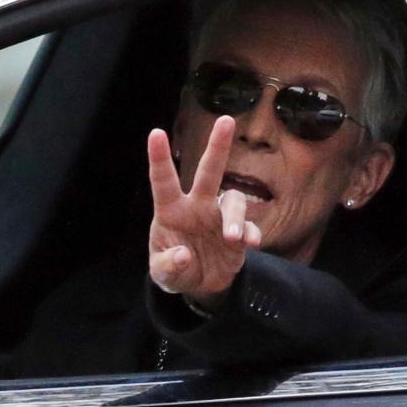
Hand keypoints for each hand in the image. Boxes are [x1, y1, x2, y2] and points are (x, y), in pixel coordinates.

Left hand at [147, 116, 261, 310]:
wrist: (200, 285)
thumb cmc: (175, 269)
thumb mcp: (164, 274)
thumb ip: (169, 266)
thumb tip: (184, 255)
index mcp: (171, 210)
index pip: (163, 181)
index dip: (159, 157)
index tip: (156, 132)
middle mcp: (198, 206)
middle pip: (209, 171)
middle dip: (218, 146)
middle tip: (226, 120)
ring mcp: (220, 217)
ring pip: (234, 200)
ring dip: (234, 217)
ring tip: (232, 237)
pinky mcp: (239, 234)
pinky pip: (249, 226)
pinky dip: (250, 232)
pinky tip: (250, 243)